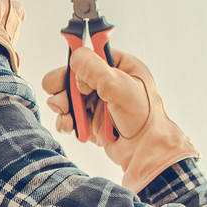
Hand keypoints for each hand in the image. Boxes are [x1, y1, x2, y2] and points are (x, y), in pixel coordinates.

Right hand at [42, 44, 197, 192]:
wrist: (145, 150)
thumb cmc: (142, 117)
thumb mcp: (119, 86)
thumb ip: (94, 69)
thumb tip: (75, 57)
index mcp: (120, 67)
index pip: (91, 55)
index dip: (78, 64)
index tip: (71, 74)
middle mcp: (108, 82)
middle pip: (73, 76)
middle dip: (63, 87)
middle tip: (60, 97)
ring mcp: (98, 102)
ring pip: (67, 96)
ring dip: (61, 105)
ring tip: (66, 115)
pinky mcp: (90, 120)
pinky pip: (69, 115)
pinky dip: (64, 120)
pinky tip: (68, 126)